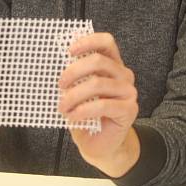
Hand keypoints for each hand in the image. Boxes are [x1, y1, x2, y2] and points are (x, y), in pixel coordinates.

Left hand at [58, 33, 139, 177]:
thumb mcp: (76, 91)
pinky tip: (72, 117)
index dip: (88, 41)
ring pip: (98, 83)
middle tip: (59, 84)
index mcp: (112, 64)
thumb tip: (56, 61)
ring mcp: (128, 91)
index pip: (106, 42)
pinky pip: (103, 104)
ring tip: (62, 106)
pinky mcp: (129, 109)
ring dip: (74, 95)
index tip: (69, 50)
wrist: (98, 144)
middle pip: (98, 61)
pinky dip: (83, 110)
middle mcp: (123, 74)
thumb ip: (74, 75)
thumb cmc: (85, 114)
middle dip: (74, 71)